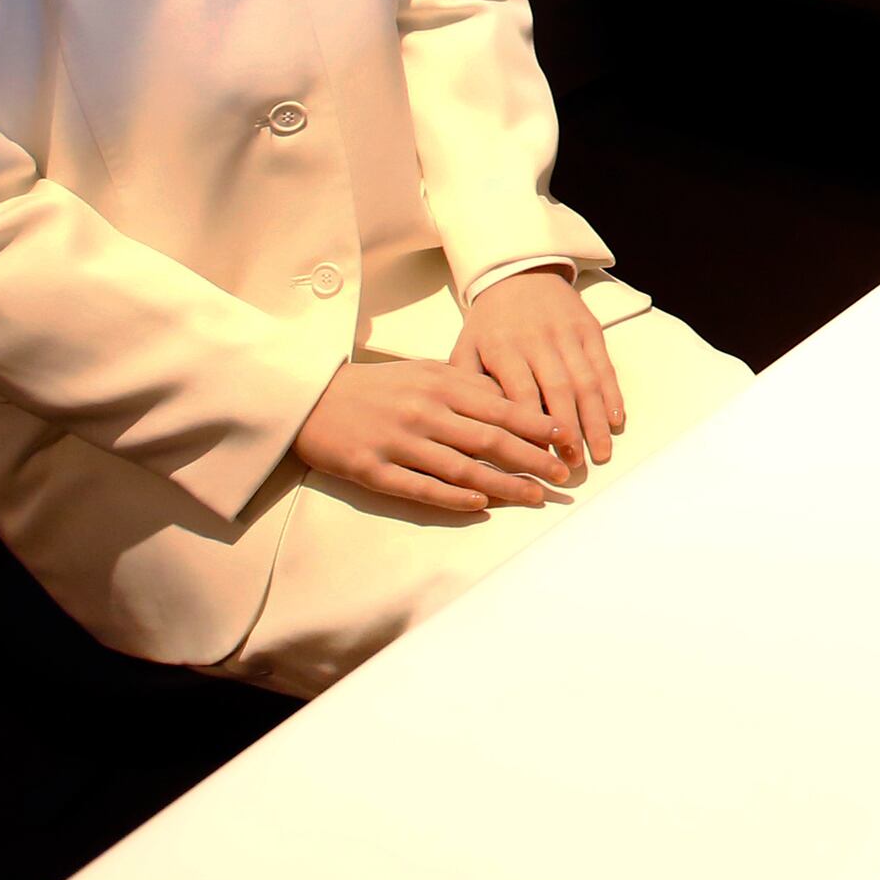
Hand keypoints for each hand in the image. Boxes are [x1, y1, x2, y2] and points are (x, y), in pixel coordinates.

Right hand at [291, 357, 574, 513]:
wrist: (312, 398)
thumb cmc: (379, 387)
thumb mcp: (425, 372)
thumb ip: (467, 387)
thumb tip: (515, 403)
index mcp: (440, 384)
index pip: (500, 408)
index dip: (537, 426)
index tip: (568, 439)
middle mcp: (423, 412)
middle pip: (489, 440)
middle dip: (532, 460)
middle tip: (564, 475)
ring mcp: (397, 443)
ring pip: (461, 469)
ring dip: (503, 486)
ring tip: (535, 497)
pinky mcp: (372, 471)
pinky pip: (420, 488)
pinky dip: (453, 499)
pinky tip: (481, 507)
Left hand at [459, 266, 623, 466]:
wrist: (518, 272)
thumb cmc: (488, 322)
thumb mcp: (464, 347)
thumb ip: (466, 386)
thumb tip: (472, 430)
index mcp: (502, 348)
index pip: (520, 395)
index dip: (532, 429)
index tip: (540, 460)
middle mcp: (537, 340)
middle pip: (558, 391)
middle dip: (569, 432)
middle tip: (575, 466)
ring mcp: (567, 333)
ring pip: (586, 381)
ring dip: (596, 420)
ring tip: (602, 452)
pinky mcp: (589, 328)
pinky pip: (604, 365)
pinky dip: (613, 394)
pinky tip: (616, 420)